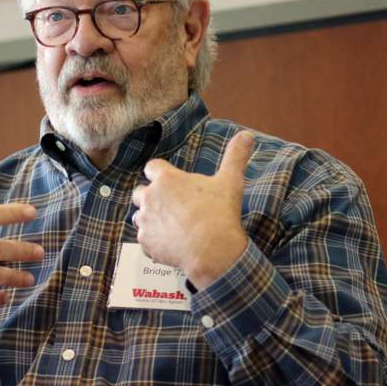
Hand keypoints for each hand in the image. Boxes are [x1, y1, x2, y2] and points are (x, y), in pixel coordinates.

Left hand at [131, 131, 253, 289]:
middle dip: (151, 196)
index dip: (160, 173)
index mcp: (167, 179)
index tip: (170, 181)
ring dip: (150, 218)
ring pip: (139, 216)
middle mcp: (150, 197)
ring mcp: (145, 220)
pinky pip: (144, 238)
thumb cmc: (219, 214)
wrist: (212, 251)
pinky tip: (169, 243)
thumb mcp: (230, 181)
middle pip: (140, 192)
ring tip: (170, 225)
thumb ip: (235, 156)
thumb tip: (247, 134)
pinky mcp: (145, 241)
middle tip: (171, 206)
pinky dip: (153, 240)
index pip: (152, 167)